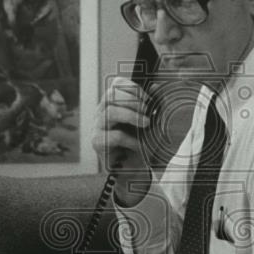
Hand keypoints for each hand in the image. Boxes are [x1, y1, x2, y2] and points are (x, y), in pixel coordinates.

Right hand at [91, 76, 153, 204]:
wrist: (132, 168)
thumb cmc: (138, 142)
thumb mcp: (147, 121)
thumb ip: (149, 105)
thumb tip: (156, 87)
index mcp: (113, 103)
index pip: (116, 85)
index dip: (132, 88)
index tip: (148, 98)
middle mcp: (102, 112)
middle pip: (111, 95)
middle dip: (132, 100)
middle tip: (147, 110)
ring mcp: (97, 127)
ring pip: (110, 112)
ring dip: (132, 116)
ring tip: (146, 124)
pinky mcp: (97, 143)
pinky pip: (114, 136)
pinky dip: (130, 140)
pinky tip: (139, 145)